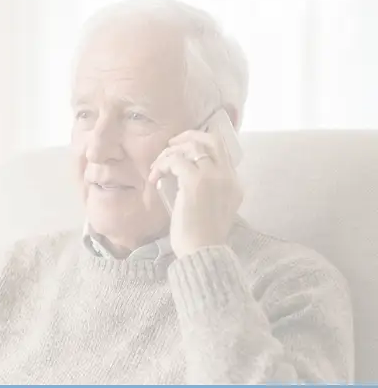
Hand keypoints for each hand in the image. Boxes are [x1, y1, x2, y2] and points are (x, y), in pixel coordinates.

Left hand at [146, 130, 242, 257]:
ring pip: (191, 147)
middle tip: (170, 145)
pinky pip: (175, 161)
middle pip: (212, 140)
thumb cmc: (202, 236)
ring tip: (157, 167)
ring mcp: (213, 176)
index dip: (202, 143)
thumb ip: (207, 191)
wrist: (202, 250)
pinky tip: (153, 179)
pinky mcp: (195, 181)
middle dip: (189, 137)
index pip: (222, 151)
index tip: (183, 149)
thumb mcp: (212, 208)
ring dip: (169, 153)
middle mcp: (227, 176)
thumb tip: (181, 176)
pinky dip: (161, 166)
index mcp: (234, 183)